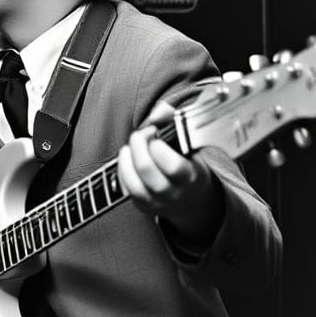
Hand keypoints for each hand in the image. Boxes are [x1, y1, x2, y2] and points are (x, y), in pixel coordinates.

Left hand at [118, 101, 222, 245]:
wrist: (193, 200)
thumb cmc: (190, 166)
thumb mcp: (190, 146)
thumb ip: (174, 123)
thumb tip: (162, 109)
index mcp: (191, 176)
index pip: (173, 166)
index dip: (158, 146)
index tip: (157, 134)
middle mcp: (174, 193)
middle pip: (146, 169)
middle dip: (138, 144)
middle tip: (141, 135)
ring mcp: (158, 203)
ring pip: (133, 182)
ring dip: (126, 158)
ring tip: (131, 147)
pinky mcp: (143, 206)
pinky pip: (126, 189)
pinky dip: (122, 171)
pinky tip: (127, 160)